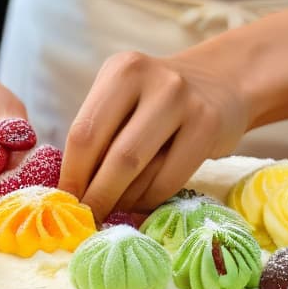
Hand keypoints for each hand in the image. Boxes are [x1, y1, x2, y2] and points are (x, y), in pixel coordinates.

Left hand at [59, 50, 250, 220]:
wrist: (222, 84)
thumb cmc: (158, 102)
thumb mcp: (125, 99)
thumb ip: (100, 132)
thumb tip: (71, 189)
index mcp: (122, 71)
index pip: (84, 131)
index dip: (72, 173)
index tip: (65, 200)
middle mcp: (155, 81)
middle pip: (114, 154)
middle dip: (96, 195)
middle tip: (86, 217)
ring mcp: (185, 103)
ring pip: (141, 170)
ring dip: (122, 199)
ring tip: (114, 207)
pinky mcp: (209, 127)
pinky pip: (169, 180)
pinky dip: (148, 200)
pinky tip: (142, 201)